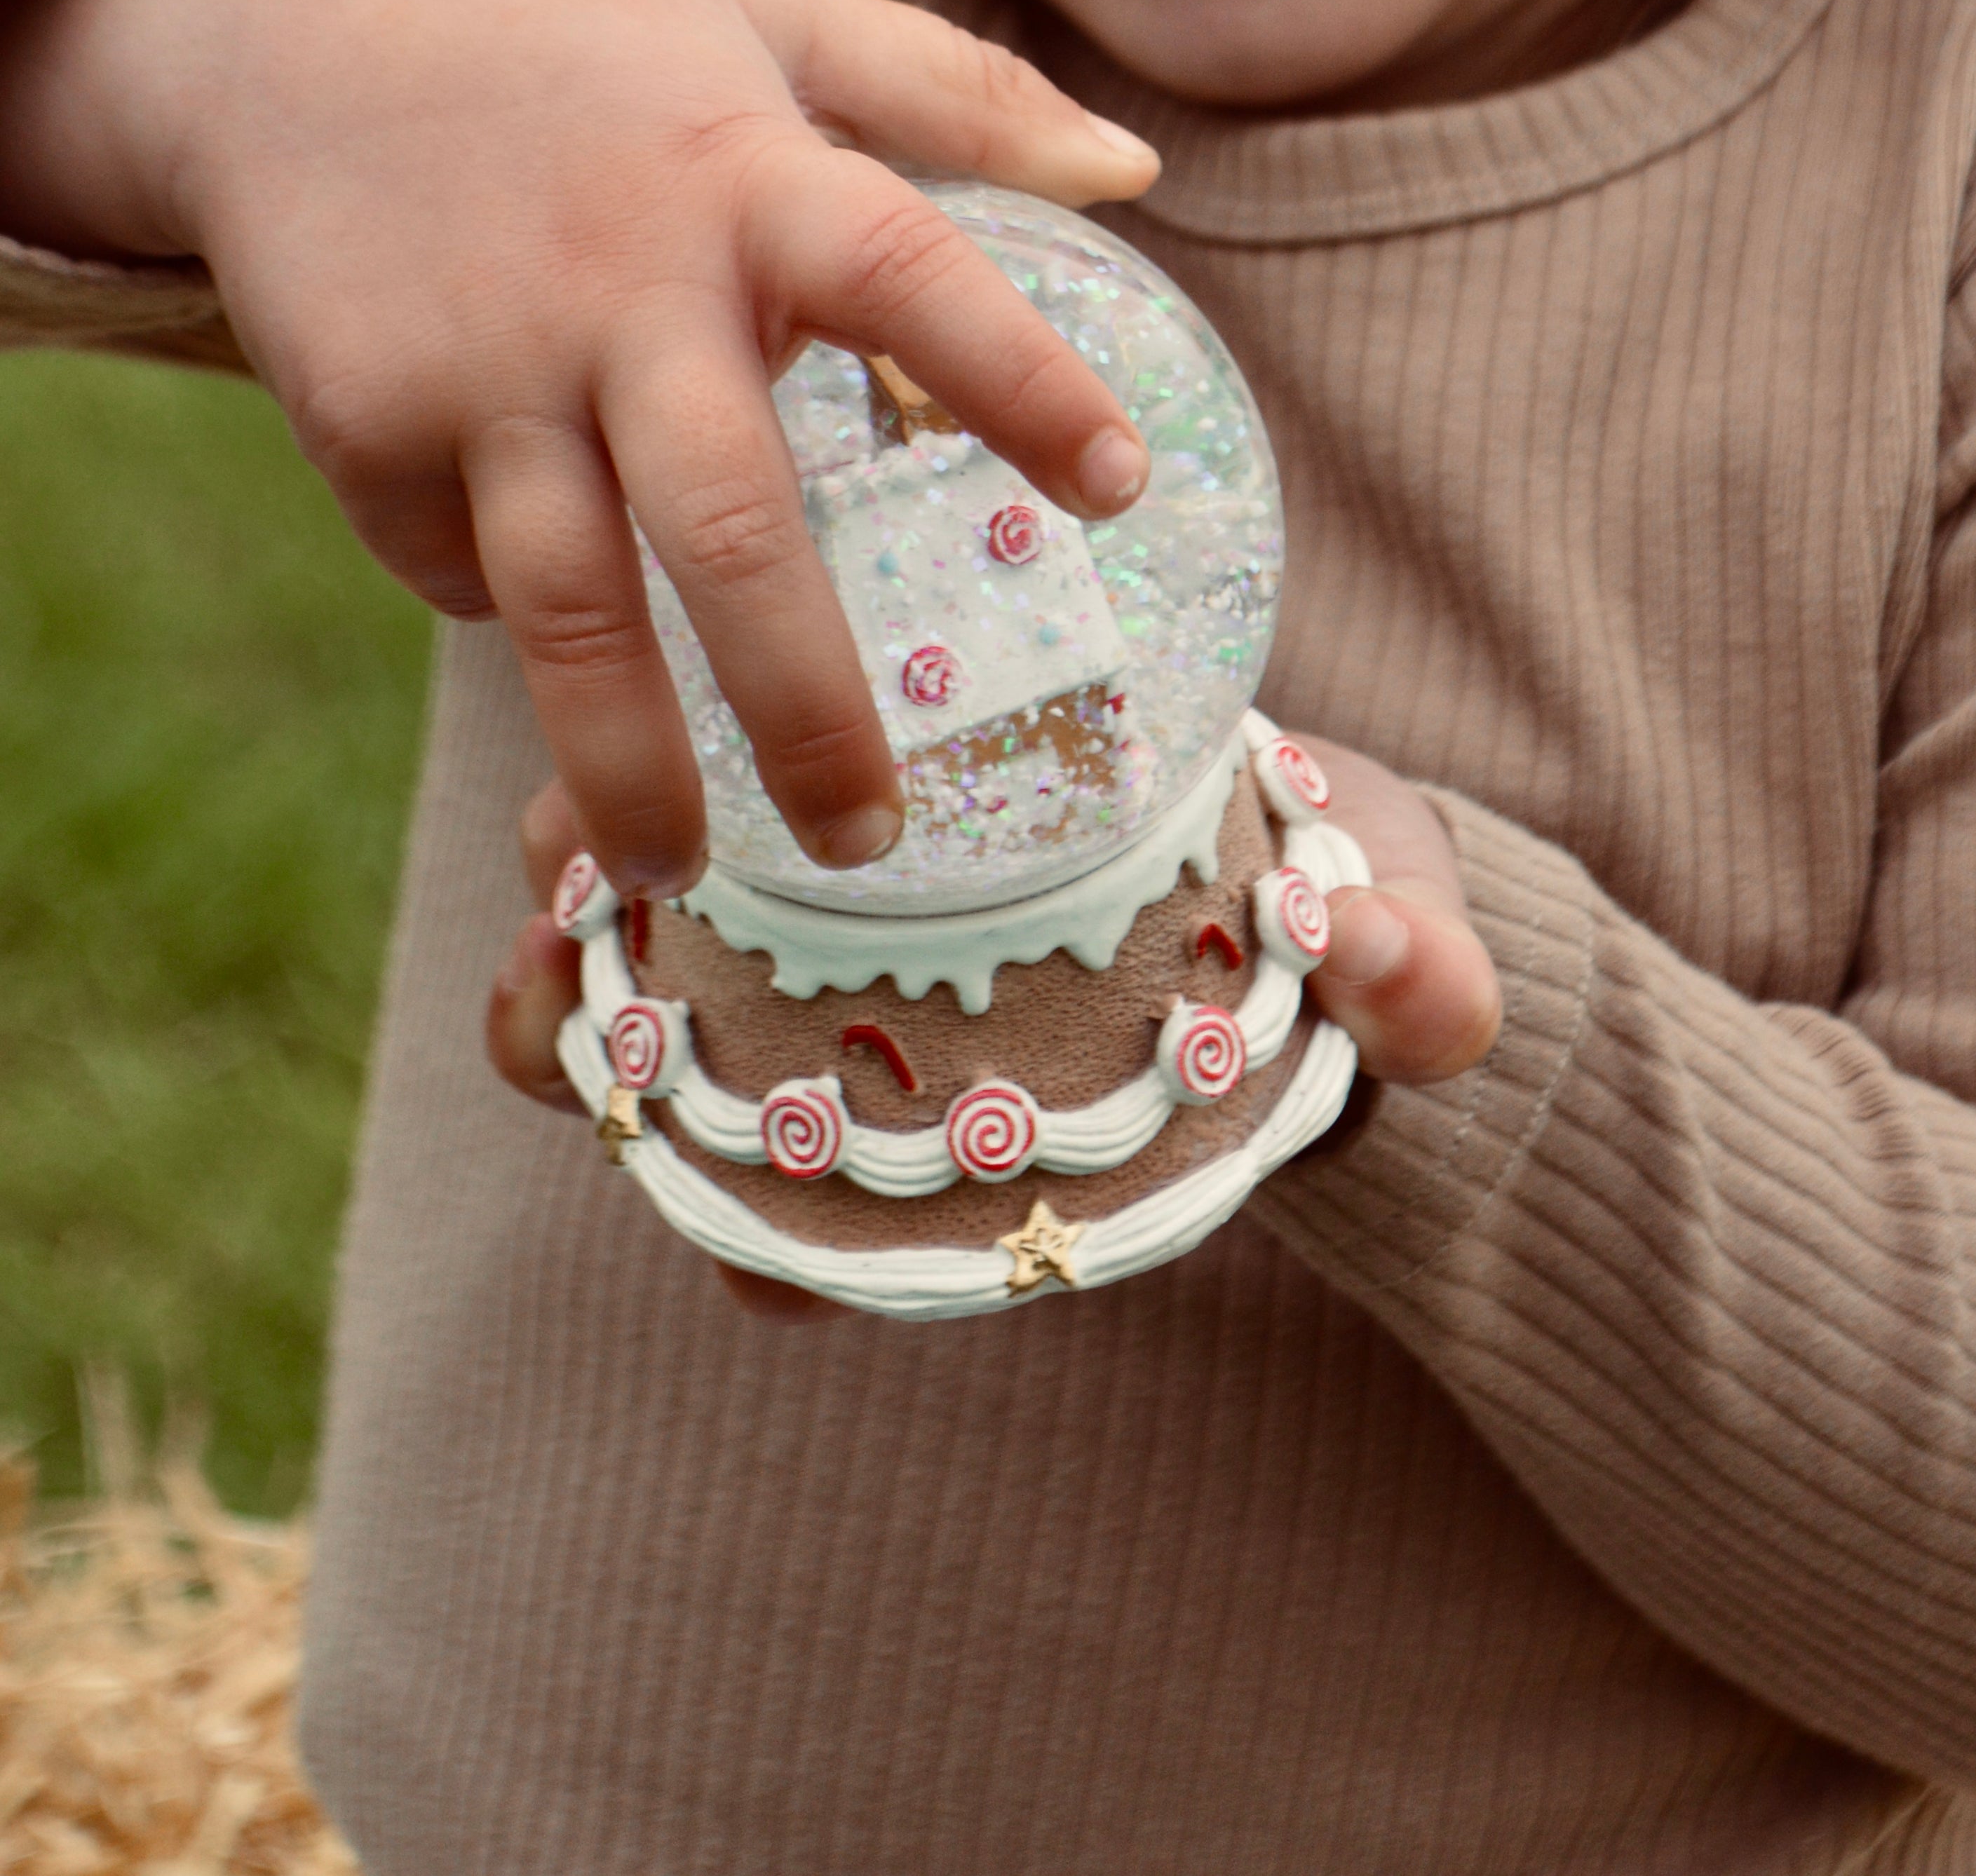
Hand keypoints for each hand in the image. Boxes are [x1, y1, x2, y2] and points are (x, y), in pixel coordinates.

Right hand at [0, 0, 1158, 889]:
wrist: (288, 16)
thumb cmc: (579, 22)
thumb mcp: (768, 6)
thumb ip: (958, 92)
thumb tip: (1140, 169)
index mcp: (741, 176)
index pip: (906, 276)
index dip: (1016, 379)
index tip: (1120, 486)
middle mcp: (617, 287)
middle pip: (727, 527)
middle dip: (803, 703)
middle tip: (869, 840)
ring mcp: (480, 369)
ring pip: (566, 612)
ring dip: (627, 763)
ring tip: (680, 878)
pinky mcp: (361, 425)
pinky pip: (454, 569)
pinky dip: (504, 614)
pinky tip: (549, 644)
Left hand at [486, 743, 1501, 1322]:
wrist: (1332, 830)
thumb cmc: (1352, 927)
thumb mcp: (1403, 952)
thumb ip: (1411, 980)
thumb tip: (1388, 960)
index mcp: (1008, 1137)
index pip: (855, 1252)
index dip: (766, 1262)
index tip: (729, 1237)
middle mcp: (902, 1058)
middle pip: (701, 1110)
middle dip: (608, 1068)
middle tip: (560, 998)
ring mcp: (855, 943)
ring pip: (664, 966)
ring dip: (593, 925)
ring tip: (564, 852)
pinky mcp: (843, 811)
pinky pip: (707, 821)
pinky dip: (652, 791)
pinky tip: (641, 716)